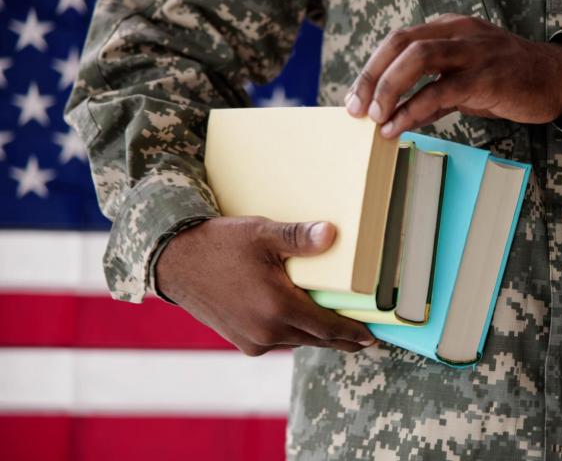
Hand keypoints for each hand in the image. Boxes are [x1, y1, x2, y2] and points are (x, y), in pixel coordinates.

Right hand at [155, 216, 375, 355]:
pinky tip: (300, 324)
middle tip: (363, 340)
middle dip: (341, 340)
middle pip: (316, 339)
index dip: (352, 333)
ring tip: (335, 330)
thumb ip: (299, 237)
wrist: (175, 263)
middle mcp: (267, 331)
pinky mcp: (242, 342)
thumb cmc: (219, 244)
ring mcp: (253, 339)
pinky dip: (293, 334)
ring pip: (298, 341)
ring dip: (316, 336)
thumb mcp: (262, 233)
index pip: (328, 328)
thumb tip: (331, 234)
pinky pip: (278, 341)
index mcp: (278, 307)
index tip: (371, 338)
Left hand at [344, 13, 561, 137]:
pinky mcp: (487, 77)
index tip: (356, 99)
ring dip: (389, 89)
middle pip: (401, 43)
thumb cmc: (512, 81)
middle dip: (372, 76)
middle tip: (356, 109)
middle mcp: (458, 32)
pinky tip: (399, 128)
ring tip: (376, 119)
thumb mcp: (468, 82)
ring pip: (417, 58)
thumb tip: (400, 117)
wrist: (559, 80)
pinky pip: (441, 89)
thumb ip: (435, 93)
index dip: (372, 68)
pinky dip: (414, 109)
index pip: (399, 41)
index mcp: (450, 28)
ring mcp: (474, 52)